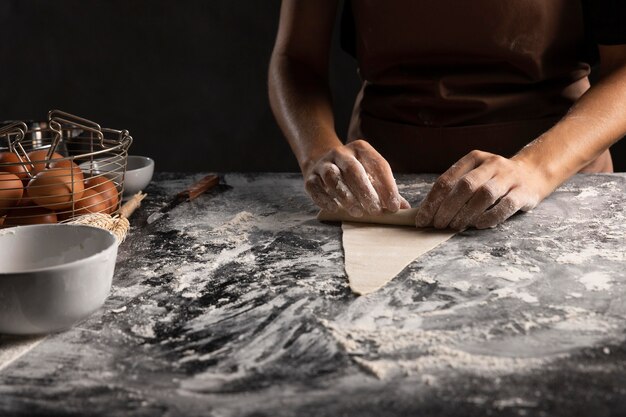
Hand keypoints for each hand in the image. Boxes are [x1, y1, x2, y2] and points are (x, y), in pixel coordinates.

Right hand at [303, 140, 409, 215]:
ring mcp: (323, 164)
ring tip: (357, 212)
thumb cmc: (354, 173)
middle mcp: (341, 153)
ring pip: (333, 177)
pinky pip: (316, 187)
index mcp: (361, 148)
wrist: (321, 162)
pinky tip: (336, 208)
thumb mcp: (371, 174)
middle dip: (365, 191)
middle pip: (353, 169)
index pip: (377, 165)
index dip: (387, 186)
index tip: (394, 206)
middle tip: (375, 210)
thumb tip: (404, 208)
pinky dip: (326, 199)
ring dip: (346, 196)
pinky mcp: (310, 178)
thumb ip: (386, 190)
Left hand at [415, 150, 551, 229]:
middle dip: (447, 208)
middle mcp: (491, 164)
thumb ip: (454, 189)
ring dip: (466, 213)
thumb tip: (427, 213)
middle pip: (465, 186)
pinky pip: (505, 205)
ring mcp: (509, 177)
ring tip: (455, 226)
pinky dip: (490, 217)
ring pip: (484, 194)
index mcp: (474, 158)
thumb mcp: (474, 175)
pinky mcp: (524, 192)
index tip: (422, 220)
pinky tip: (478, 225)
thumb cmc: (494, 179)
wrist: (533, 173)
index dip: (432, 202)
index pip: (447, 180)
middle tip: (437, 225)